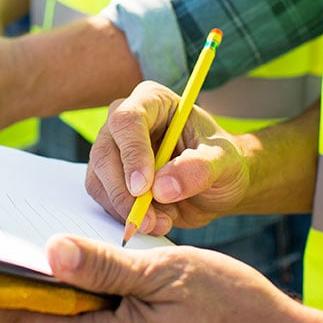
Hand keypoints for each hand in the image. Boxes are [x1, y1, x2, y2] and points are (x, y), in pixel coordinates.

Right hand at [85, 81, 250, 235]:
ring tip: (165, 221)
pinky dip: (126, 217)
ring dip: (127, 209)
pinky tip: (156, 220)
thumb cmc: (221, 162)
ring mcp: (112, 151)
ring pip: (99, 180)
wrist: (217, 185)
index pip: (127, 121)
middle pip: (104, 153)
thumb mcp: (224, 162)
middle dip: (124, 193)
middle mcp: (124, 123)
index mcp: (153, 102)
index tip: (144, 188)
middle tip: (149, 220)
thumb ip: (199, 169)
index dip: (132, 154)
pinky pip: (104, 199)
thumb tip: (162, 187)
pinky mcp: (109, 178)